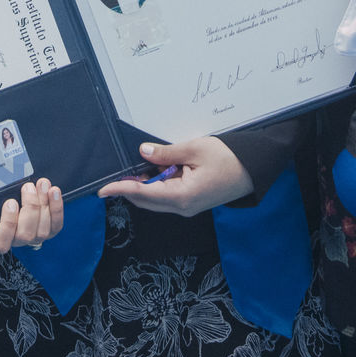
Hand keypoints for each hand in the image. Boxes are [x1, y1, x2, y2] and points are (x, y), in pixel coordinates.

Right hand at [0, 178, 62, 253]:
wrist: (15, 204)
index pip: (1, 242)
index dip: (8, 222)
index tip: (10, 202)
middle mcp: (17, 241)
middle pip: (25, 234)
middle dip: (30, 207)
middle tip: (28, 187)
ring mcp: (34, 238)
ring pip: (42, 230)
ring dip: (44, 203)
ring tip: (42, 184)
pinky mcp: (49, 232)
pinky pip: (56, 225)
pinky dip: (56, 208)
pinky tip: (54, 191)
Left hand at [98, 138, 251, 216]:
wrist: (253, 170)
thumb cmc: (228, 158)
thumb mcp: (194, 149)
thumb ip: (165, 154)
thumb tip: (143, 153)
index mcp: (182, 196)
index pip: (143, 193)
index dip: (121, 189)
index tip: (103, 190)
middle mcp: (183, 207)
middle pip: (146, 200)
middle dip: (129, 188)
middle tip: (116, 174)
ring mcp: (188, 207)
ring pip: (156, 200)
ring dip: (143, 186)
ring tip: (138, 168)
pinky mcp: (192, 202)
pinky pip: (167, 197)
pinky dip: (156, 186)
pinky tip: (154, 172)